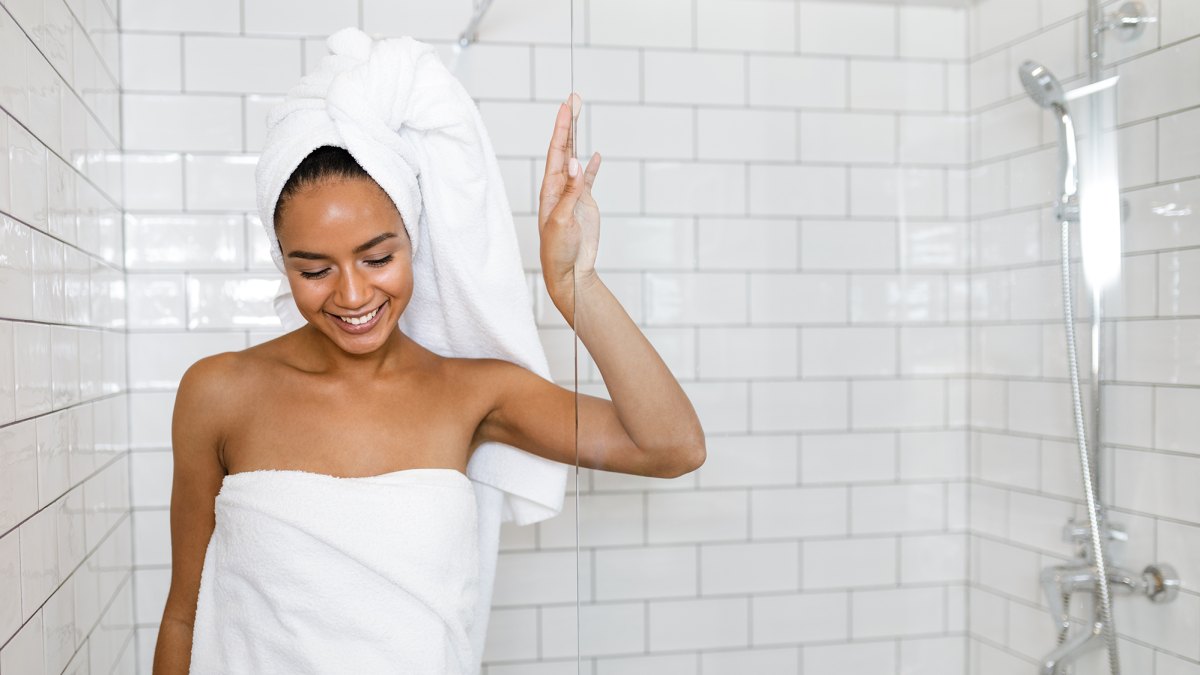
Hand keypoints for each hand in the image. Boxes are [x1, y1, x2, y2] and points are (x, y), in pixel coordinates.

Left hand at [538, 92, 600, 301]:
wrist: (569, 272)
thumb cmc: (558, 250)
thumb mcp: (563, 221)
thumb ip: (570, 192)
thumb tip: (577, 163)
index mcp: (550, 188)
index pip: (557, 151)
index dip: (562, 128)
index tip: (567, 106)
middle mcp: (560, 187)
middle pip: (565, 149)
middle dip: (569, 124)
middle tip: (574, 99)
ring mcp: (573, 194)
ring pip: (576, 160)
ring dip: (579, 138)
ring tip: (581, 116)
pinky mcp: (584, 204)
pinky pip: (588, 179)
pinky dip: (592, 166)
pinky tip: (595, 154)